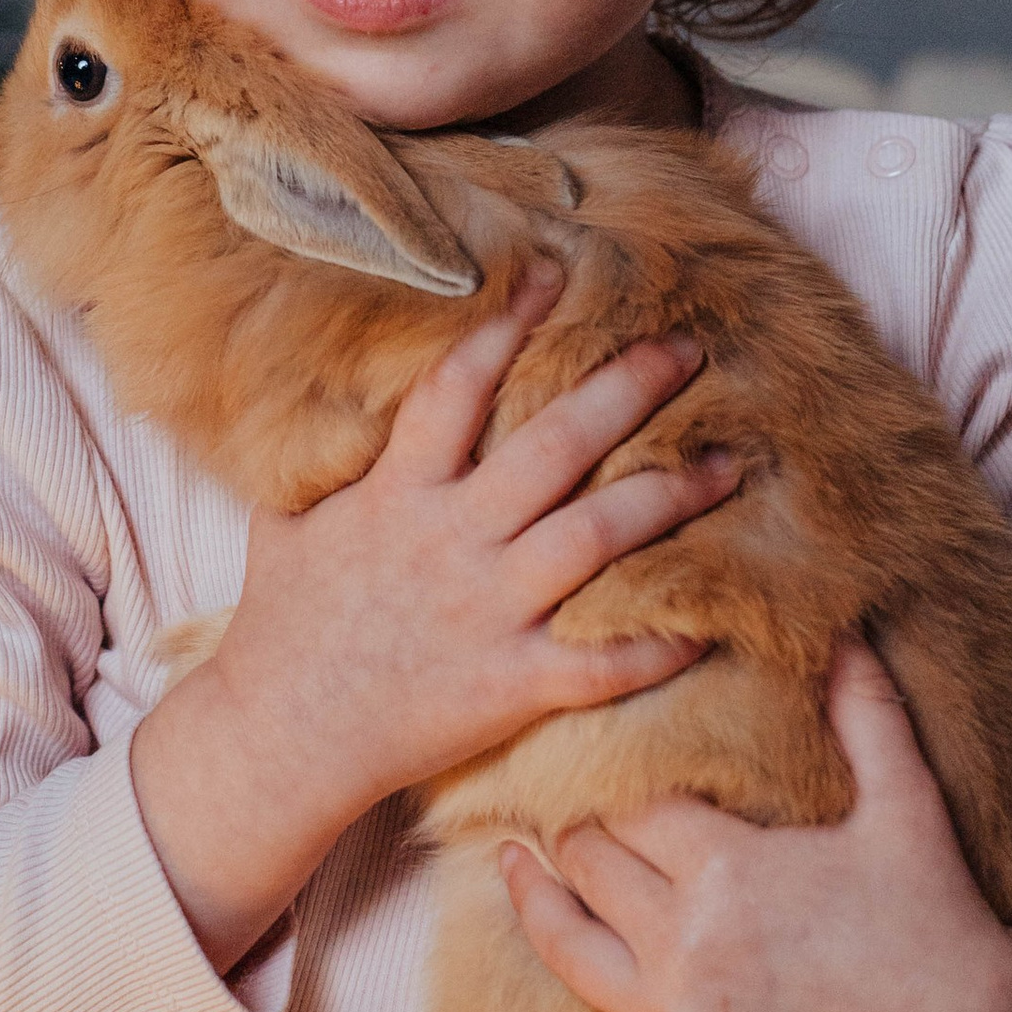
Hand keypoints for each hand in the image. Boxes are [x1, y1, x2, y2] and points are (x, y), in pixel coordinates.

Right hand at [131, 269, 740, 970]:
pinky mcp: (511, 685)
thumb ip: (330, 456)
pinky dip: (658, 644)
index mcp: (398, 492)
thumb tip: (347, 386)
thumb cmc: (283, 624)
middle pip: (555, 446)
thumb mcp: (288, 519)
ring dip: (671, 495)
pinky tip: (710, 621)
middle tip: (687, 347)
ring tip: (730, 462)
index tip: (558, 275)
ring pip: (598, 537)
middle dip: (627, 389)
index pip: (458, 386)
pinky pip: (602, 662)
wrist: (280, 736)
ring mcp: (487, 614)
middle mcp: (452, 541)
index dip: (508, 325)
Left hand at [501, 642, 1011, 1011]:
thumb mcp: (905, 803)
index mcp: (727, 867)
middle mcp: (688, 943)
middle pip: (589, 868)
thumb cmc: (935, 913)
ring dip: (534, 908)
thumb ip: (867, 712)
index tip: (588, 752)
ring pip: (571, 954)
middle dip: (568, 832)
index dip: (606, 778)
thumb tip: (848, 625)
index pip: (628, 806)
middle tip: (550, 801)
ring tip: (511, 867)